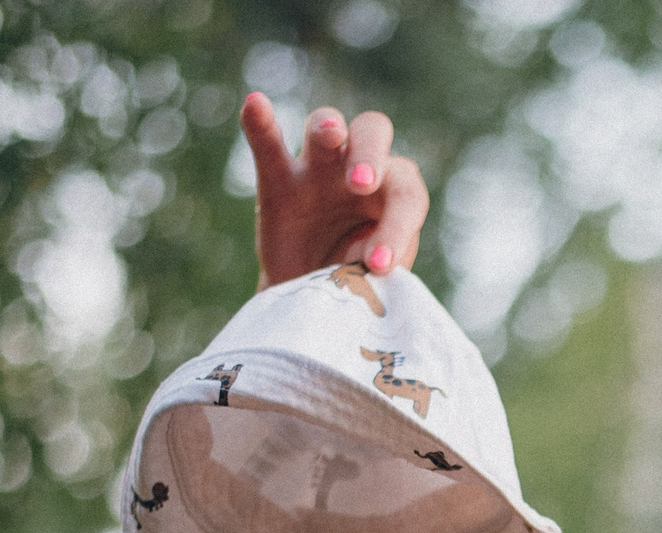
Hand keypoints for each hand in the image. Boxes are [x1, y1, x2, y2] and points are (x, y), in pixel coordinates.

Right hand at [240, 93, 430, 288]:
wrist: (313, 298)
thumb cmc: (357, 283)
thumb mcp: (376, 283)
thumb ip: (378, 265)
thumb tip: (371, 264)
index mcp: (396, 193)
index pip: (406, 196)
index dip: (397, 228)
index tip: (379, 266)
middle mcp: (360, 169)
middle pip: (373, 132)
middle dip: (370, 154)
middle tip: (361, 184)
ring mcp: (318, 168)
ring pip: (325, 126)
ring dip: (328, 127)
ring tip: (330, 134)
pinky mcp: (278, 178)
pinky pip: (268, 143)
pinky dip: (261, 123)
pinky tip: (254, 103)